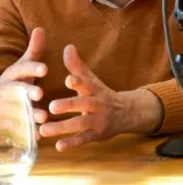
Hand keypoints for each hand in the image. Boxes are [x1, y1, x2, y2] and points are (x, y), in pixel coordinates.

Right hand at [0, 27, 47, 124]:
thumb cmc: (16, 83)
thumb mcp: (23, 67)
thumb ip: (33, 51)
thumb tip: (40, 28)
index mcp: (11, 75)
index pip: (19, 69)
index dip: (32, 68)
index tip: (45, 69)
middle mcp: (4, 90)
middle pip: (14, 91)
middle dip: (26, 92)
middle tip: (40, 94)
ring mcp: (2, 107)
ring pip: (13, 111)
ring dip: (27, 114)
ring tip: (43, 117)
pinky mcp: (3, 123)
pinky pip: (11, 128)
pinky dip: (24, 132)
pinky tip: (37, 136)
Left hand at [39, 45, 162, 150]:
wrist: (128, 112)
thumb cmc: (102, 94)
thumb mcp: (93, 80)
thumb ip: (78, 67)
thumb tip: (68, 47)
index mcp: (96, 90)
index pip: (88, 84)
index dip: (79, 82)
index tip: (69, 79)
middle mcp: (98, 104)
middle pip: (84, 104)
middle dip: (69, 105)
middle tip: (51, 106)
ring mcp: (98, 120)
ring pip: (81, 124)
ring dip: (63, 127)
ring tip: (43, 130)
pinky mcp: (96, 134)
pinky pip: (84, 139)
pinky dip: (72, 143)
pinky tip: (58, 146)